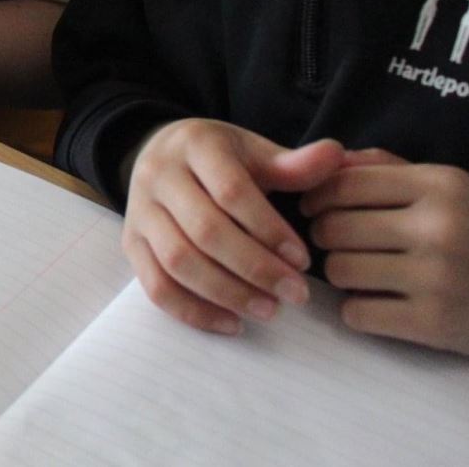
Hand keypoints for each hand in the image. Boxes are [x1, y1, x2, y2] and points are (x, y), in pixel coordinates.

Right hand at [124, 119, 344, 333]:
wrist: (160, 152)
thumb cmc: (220, 158)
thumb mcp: (255, 152)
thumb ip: (293, 164)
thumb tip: (337, 156)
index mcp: (194, 145)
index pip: (231, 191)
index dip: (268, 230)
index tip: (302, 260)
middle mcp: (159, 175)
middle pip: (204, 230)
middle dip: (254, 268)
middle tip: (295, 295)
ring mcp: (139, 211)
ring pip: (177, 261)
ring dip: (226, 293)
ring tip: (269, 310)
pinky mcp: (130, 244)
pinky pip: (156, 286)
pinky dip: (193, 311)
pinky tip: (232, 323)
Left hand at [302, 152, 468, 360]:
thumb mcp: (449, 185)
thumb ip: (386, 169)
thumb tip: (326, 161)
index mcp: (438, 185)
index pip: (343, 183)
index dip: (317, 197)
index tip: (317, 209)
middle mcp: (436, 228)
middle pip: (333, 228)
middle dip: (325, 236)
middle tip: (340, 244)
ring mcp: (436, 278)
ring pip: (340, 271)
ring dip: (341, 274)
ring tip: (363, 273)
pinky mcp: (434, 324)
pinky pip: (357, 313)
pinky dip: (358, 309)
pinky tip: (379, 303)